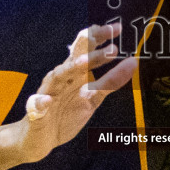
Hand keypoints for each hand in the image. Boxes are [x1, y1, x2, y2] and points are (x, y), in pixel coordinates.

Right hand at [17, 24, 136, 161]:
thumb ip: (110, 81)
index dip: (100, 37)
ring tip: (83, 63)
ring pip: (57, 77)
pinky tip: (46, 100)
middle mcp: (61, 78)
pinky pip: (37, 106)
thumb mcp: (93, 98)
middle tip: (112, 46)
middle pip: (74, 58)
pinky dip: (41, 102)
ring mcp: (48, 93)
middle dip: (90, 49)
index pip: (86, 48)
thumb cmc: (65, 113)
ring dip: (70, 69)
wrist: (39, 140)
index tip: (117, 28)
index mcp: (74, 73)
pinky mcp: (36, 113)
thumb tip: (132, 62)